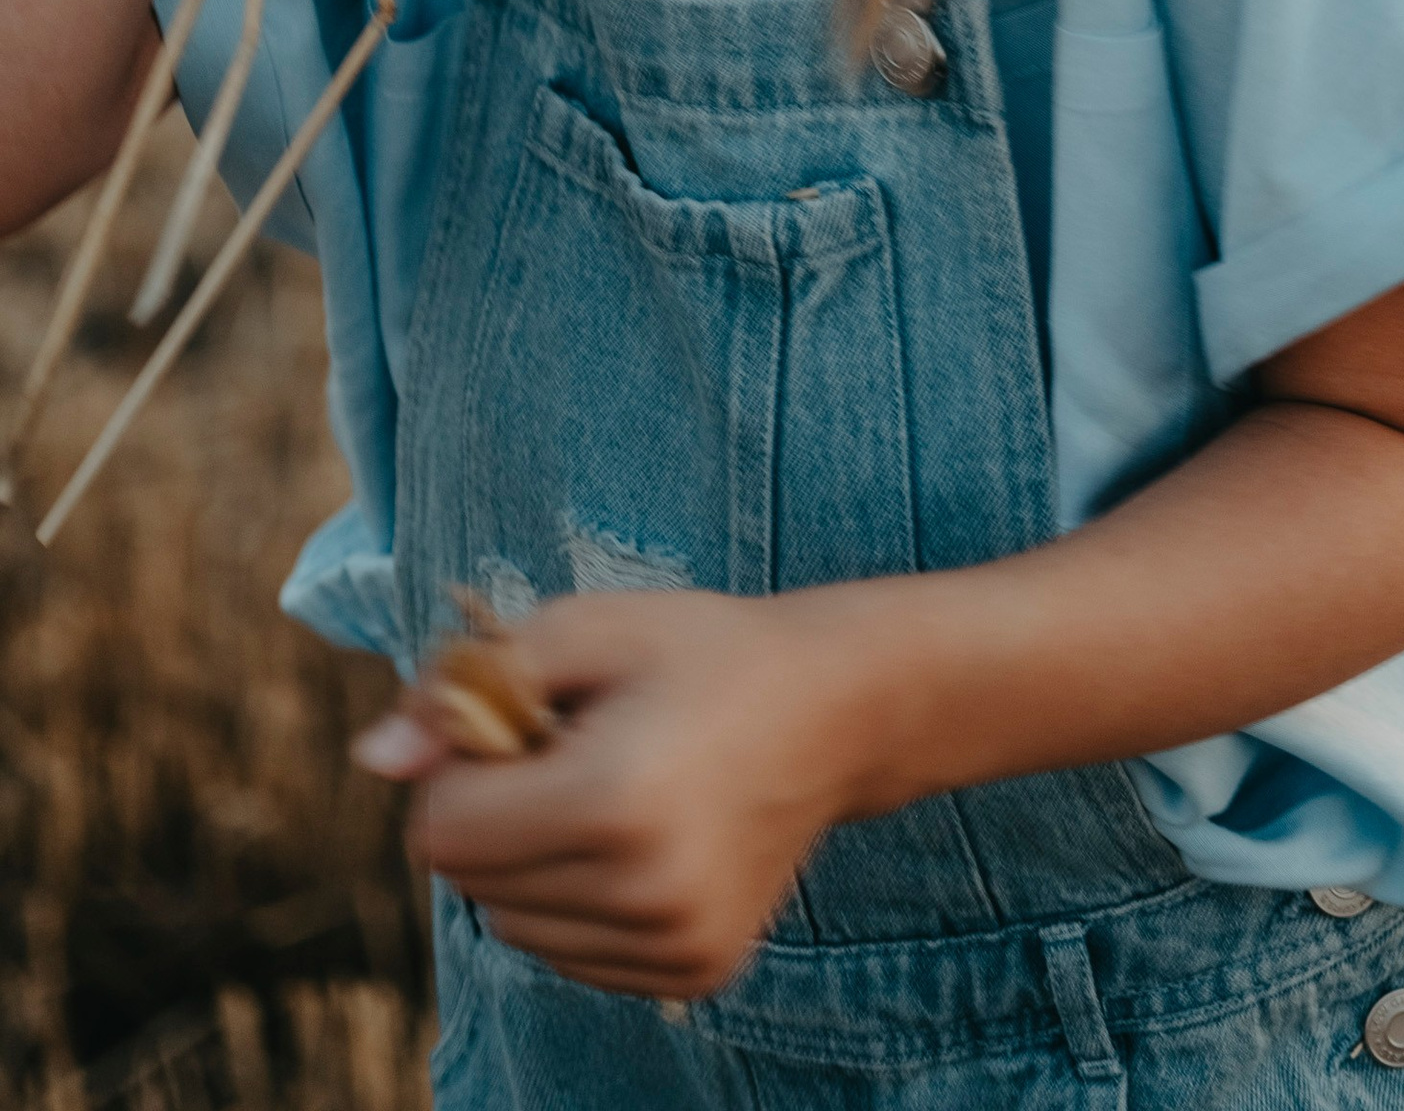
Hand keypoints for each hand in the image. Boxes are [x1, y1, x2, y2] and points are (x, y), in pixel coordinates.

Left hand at [358, 590, 871, 1000]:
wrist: (834, 709)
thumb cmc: (701, 653)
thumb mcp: (588, 627)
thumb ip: (470, 682)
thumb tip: (373, 758)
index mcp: (615, 801)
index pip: (444, 833)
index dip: (461, 770)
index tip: (524, 725)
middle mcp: (645, 891)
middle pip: (473, 887)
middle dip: (497, 815)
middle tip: (575, 751)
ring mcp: (674, 944)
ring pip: (516, 928)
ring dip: (533, 864)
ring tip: (611, 793)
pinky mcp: (693, 972)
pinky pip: (571, 955)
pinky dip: (578, 902)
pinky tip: (640, 841)